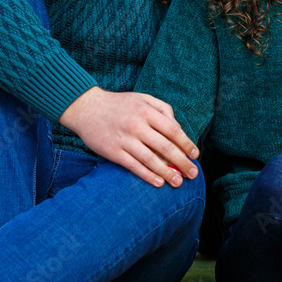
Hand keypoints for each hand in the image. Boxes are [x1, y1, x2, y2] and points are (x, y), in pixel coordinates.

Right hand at [60, 86, 198, 187]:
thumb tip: (178, 128)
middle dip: (182, 162)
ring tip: (178, 182)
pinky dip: (147, 175)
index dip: (186, 144)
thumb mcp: (142, 98)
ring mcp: (124, 140)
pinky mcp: (113, 152)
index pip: (173, 130)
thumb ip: (163, 109)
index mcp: (146, 111)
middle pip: (165, 147)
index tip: (195, 155)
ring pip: (151, 160)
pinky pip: (134, 166)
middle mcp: (136, 125)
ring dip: (167, 173)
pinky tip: (159, 182)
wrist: (86, 108)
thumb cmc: (118, 104)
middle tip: (193, 174)